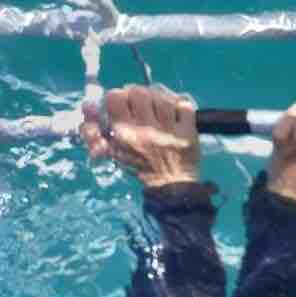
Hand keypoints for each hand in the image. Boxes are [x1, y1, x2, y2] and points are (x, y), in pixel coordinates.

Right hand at [80, 85, 199, 188]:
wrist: (171, 185)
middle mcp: (145, 128)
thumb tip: (87, 105)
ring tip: (160, 107)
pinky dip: (182, 105)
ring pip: (162, 98)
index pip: (115, 97)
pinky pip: (185, 107)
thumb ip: (93, 130)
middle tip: (143, 103)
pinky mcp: (188, 133)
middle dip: (140, 94)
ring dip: (160, 98)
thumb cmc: (140, 165)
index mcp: (125, 132)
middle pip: (139, 92)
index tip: (125, 102)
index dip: (119, 95)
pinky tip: (177, 112)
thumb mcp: (112, 150)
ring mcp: (169, 130)